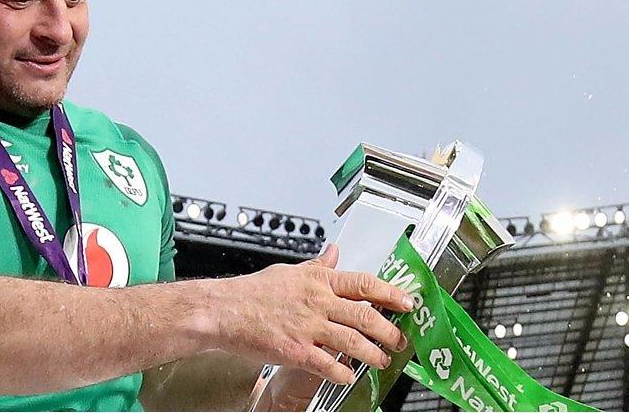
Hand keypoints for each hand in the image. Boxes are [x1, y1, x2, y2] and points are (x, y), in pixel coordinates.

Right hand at [213, 244, 412, 384]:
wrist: (222, 311)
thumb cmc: (251, 293)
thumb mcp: (288, 272)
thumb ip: (316, 266)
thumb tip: (335, 252)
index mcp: (317, 281)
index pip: (363, 284)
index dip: (390, 293)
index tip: (406, 302)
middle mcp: (316, 302)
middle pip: (365, 316)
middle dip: (389, 331)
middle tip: (399, 339)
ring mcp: (307, 328)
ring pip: (353, 343)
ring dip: (373, 355)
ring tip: (382, 360)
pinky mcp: (296, 351)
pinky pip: (329, 365)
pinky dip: (344, 373)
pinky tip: (349, 376)